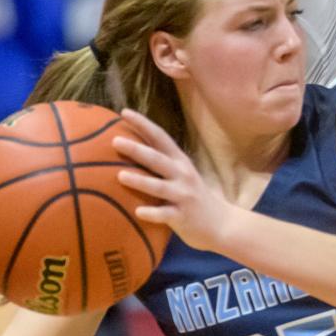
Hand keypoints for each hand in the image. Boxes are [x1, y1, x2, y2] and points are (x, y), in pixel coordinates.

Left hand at [114, 110, 228, 252]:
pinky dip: (152, 213)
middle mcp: (182, 175)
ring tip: (120, 175)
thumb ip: (160, 163)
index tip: (123, 112)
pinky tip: (138, 212)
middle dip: (137, 150)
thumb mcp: (181, 174)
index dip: (143, 124)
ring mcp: (183, 196)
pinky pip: (165, 214)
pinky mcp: (183, 216)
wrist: (221, 223)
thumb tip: (129, 148)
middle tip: (115, 141)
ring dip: (140, 181)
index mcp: (179, 161)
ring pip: (159, 187)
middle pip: (157, 159)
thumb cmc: (192, 196)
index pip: (160, 137)